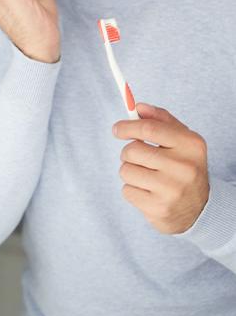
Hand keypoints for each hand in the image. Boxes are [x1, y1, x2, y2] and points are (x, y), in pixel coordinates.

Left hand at [114, 103, 208, 233]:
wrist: (198, 209)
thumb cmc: (183, 167)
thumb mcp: (181, 140)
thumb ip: (160, 119)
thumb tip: (139, 107)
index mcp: (191, 145)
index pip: (149, 129)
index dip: (127, 126)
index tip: (117, 129)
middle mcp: (185, 168)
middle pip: (132, 150)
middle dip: (128, 152)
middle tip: (137, 158)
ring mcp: (173, 190)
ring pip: (126, 171)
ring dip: (129, 172)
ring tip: (146, 176)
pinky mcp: (160, 209)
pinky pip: (127, 191)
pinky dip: (132, 190)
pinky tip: (148, 192)